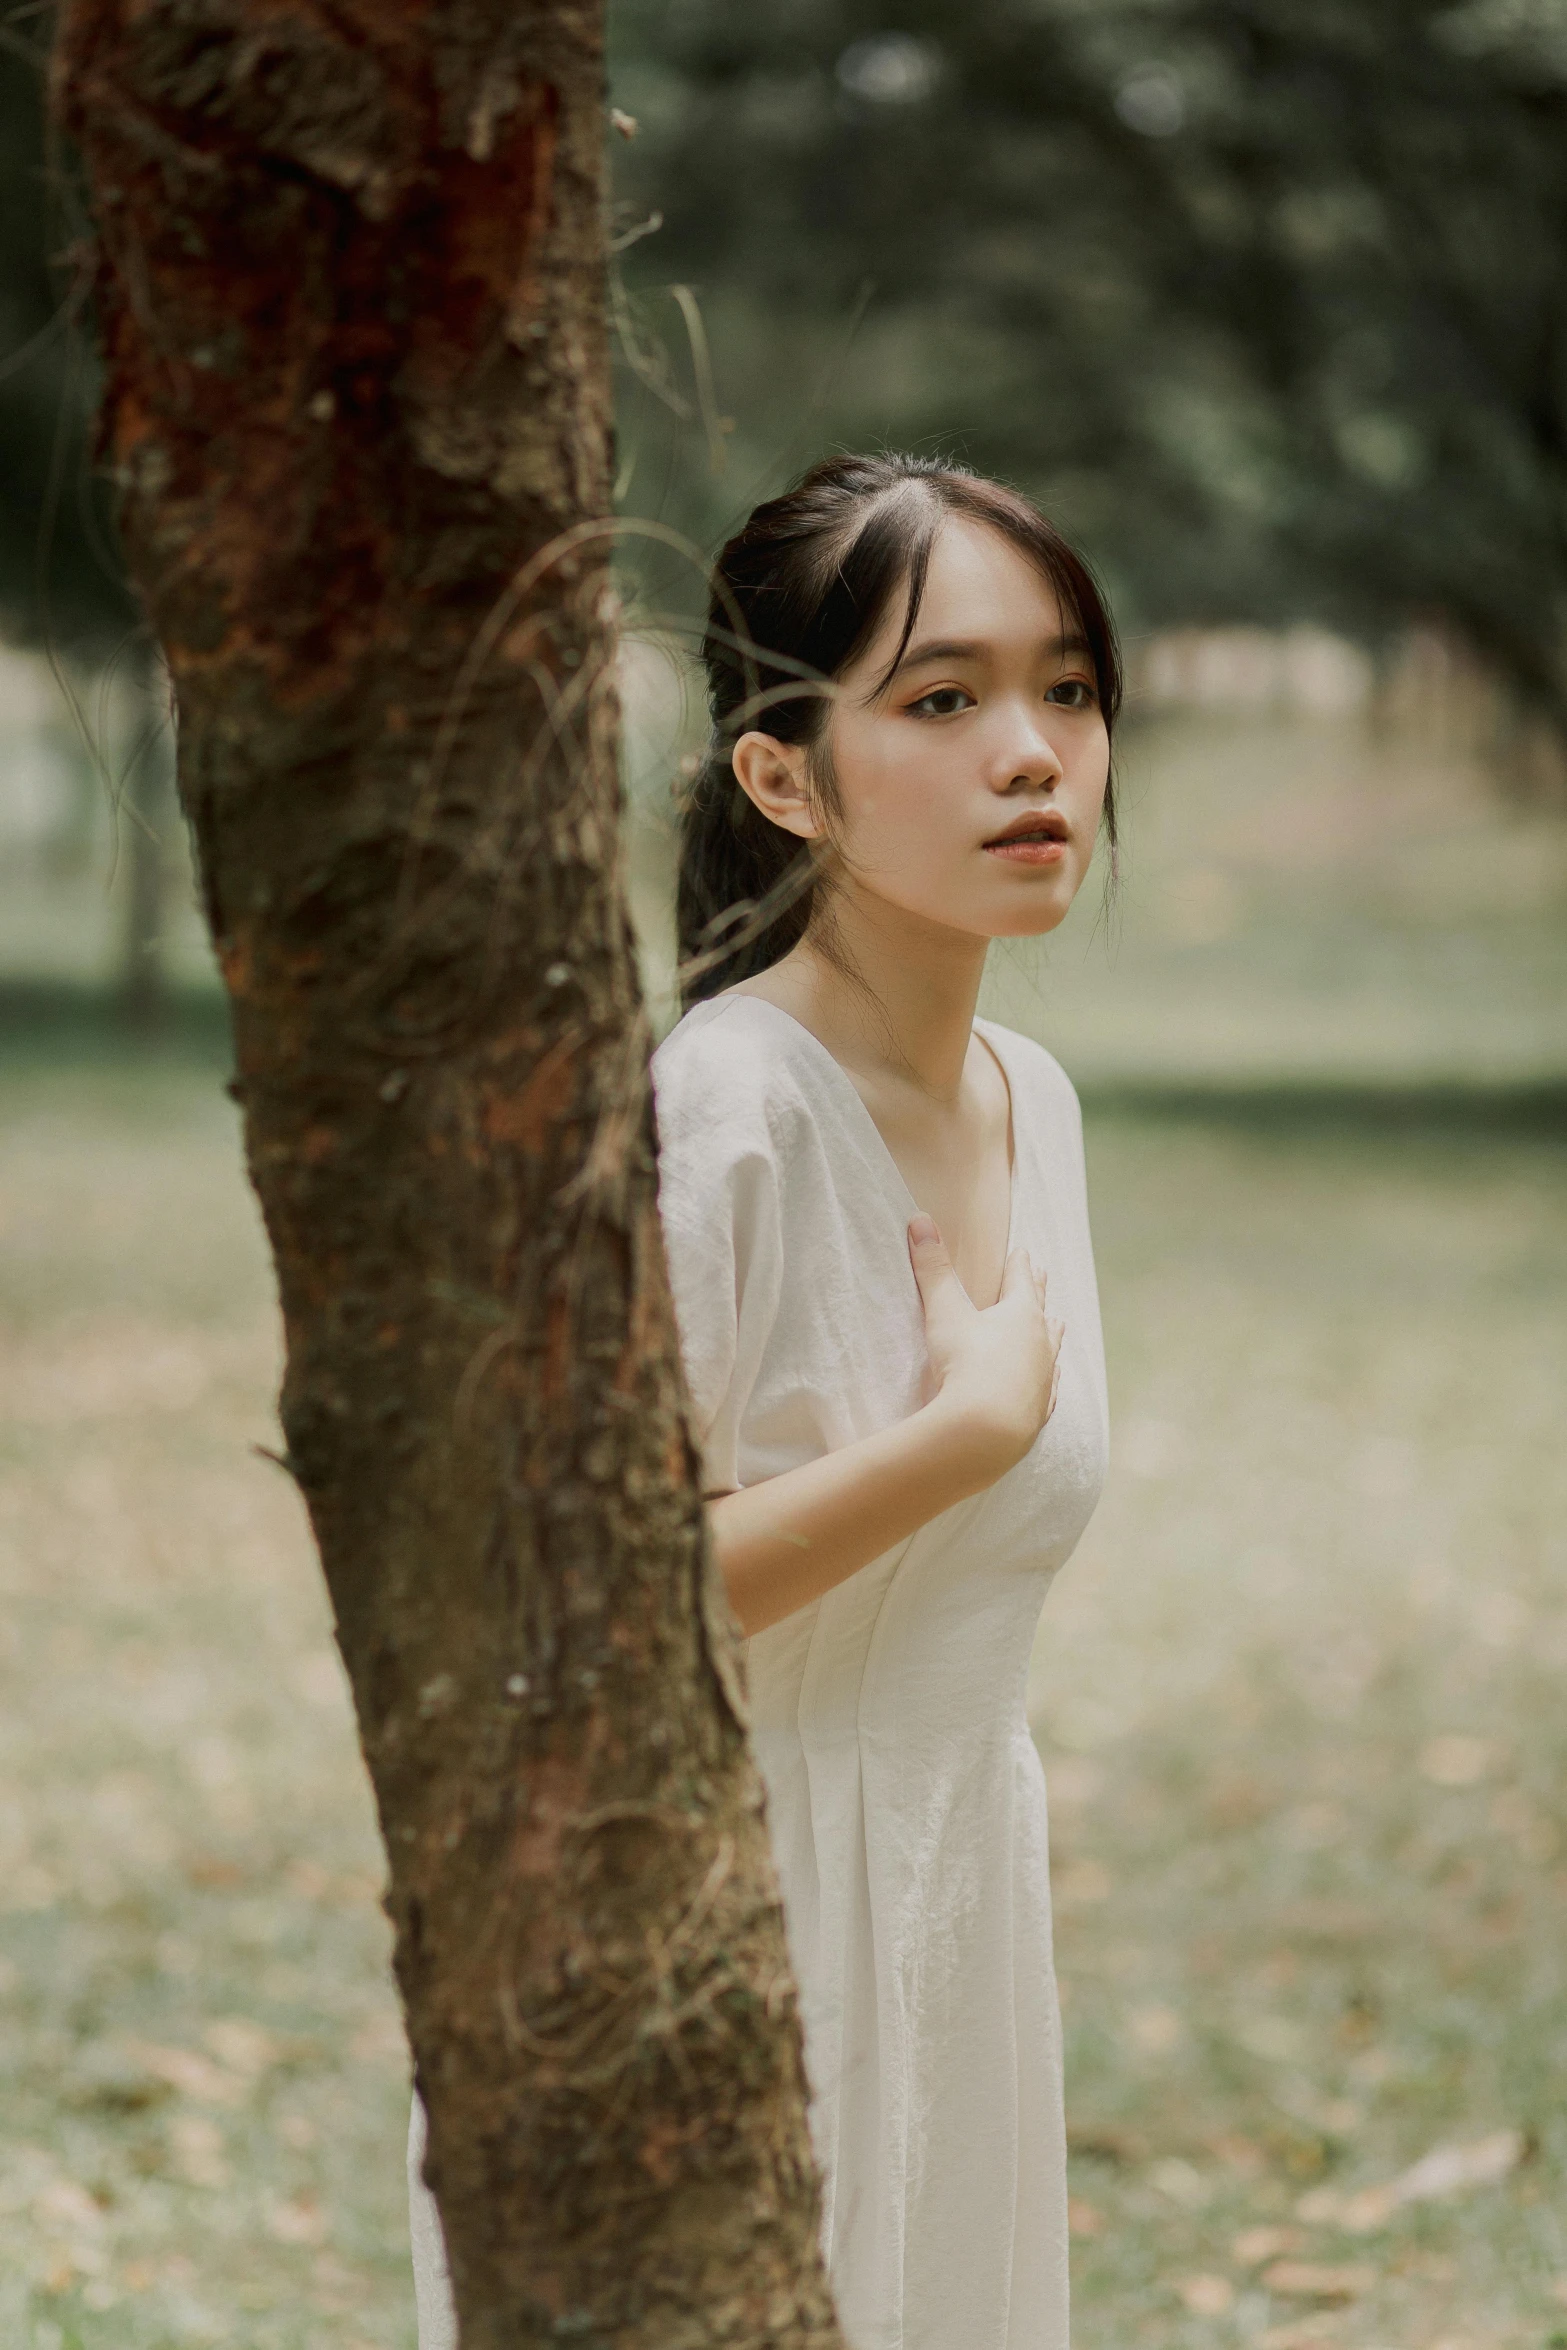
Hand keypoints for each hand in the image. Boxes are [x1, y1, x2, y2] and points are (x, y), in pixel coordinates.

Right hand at [907, 1213, 1063, 1480]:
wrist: (986, 1431)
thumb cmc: (967, 1365)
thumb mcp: (945, 1313)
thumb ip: (933, 1269)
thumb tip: (920, 1221)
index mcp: (1021, 1313)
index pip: (1022, 1279)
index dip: (1020, 1263)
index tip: (1024, 1251)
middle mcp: (1041, 1342)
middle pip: (1042, 1308)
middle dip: (1038, 1290)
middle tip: (1042, 1274)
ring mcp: (1044, 1377)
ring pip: (1053, 1347)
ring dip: (1051, 1333)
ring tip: (1057, 1323)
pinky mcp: (1040, 1410)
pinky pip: (1049, 1387)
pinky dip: (1049, 1377)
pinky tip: (1050, 1381)